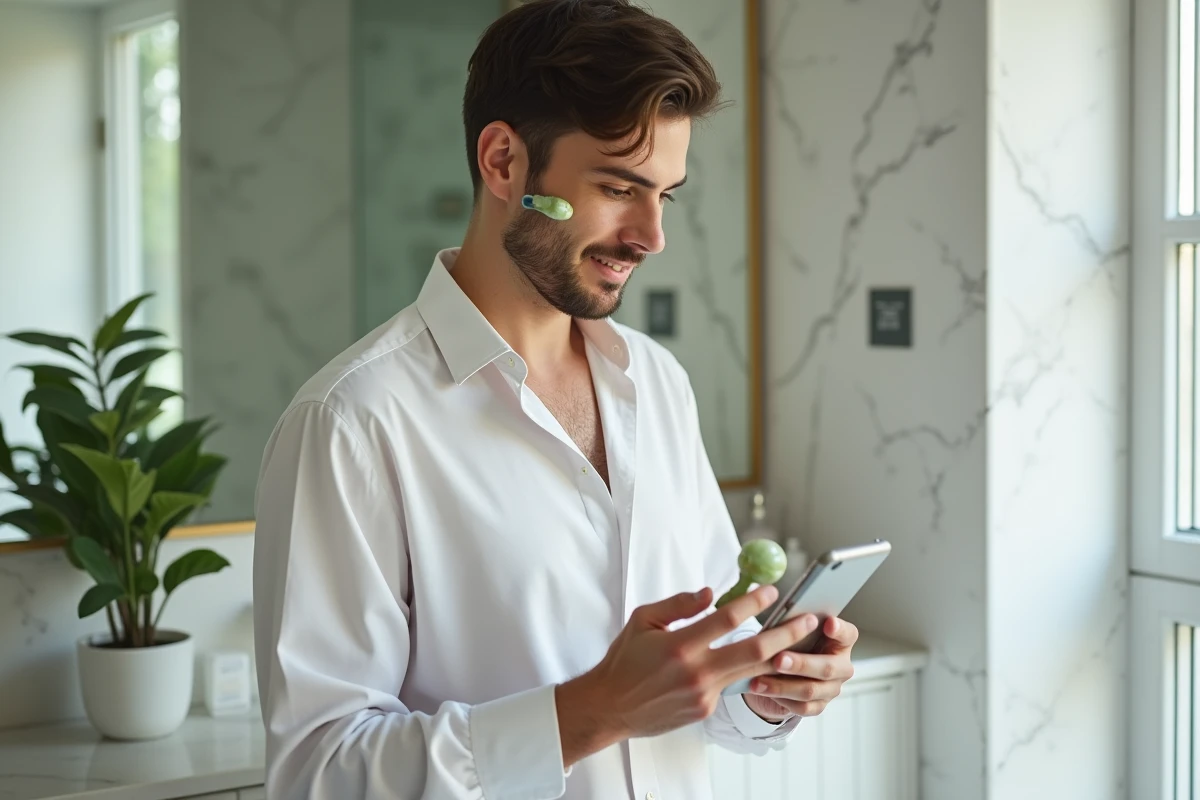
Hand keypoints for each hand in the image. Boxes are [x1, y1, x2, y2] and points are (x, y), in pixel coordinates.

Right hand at [555, 584, 816, 766]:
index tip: (771, 590)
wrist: (611, 706)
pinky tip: (755, 660)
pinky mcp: (705, 710)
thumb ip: (679, 604)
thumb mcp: (643, 619)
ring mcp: (703, 694)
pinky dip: (742, 670)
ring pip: (749, 670)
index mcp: (678, 645)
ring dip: (777, 654)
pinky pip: (729, 684)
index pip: (725, 619)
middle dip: (786, 634)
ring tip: (798, 640)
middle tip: (809, 620)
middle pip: (753, 650)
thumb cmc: (625, 659)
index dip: (752, 602)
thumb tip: (710, 592)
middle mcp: (695, 672)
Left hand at [742, 615, 858, 721]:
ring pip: (811, 690)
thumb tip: (775, 622)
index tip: (828, 622)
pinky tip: (763, 691)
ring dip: (782, 686)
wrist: (783, 671)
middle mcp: (841, 666)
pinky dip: (780, 699)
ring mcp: (832, 688)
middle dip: (800, 664)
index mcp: (840, 641)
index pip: (848, 634)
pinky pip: (802, 707)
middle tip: (778, 659)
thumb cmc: (791, 642)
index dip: (839, 629)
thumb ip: (791, 626)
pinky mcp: (819, 705)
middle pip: (827, 668)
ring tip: (759, 680)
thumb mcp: (792, 631)